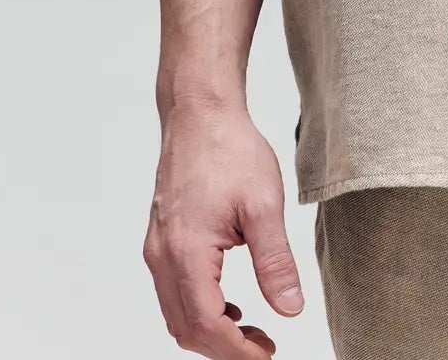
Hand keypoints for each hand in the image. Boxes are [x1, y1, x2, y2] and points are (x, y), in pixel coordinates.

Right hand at [144, 101, 303, 354]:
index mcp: (186, 252)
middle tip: (264, 347)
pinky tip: (230, 304)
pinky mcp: (160, 239)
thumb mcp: (263, 205)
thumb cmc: (230, 149)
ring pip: (175, 314)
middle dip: (224, 348)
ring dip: (210, 331)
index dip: (236, 351)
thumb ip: (275, 262)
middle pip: (185, 329)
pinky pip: (173, 292)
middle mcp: (162, 256)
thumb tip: (290, 308)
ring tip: (251, 330)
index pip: (206, 325)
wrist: (200, 113)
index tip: (267, 353)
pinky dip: (199, 309)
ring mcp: (157, 248)